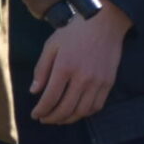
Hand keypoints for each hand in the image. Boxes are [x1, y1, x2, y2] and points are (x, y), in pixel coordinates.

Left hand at [28, 1, 130, 123]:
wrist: (103, 23)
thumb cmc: (73, 32)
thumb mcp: (51, 46)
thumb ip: (41, 69)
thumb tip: (34, 91)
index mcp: (64, 67)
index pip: (50, 98)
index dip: (41, 110)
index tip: (35, 115)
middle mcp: (82, 78)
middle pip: (66, 108)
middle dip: (52, 118)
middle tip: (44, 119)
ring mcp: (98, 82)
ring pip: (82, 111)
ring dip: (68, 119)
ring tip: (58, 119)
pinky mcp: (109, 83)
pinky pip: (97, 106)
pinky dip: (85, 113)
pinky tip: (76, 112)